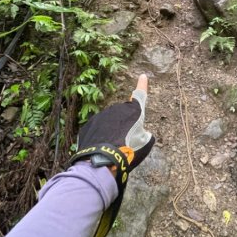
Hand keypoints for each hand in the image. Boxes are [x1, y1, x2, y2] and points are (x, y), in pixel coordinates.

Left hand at [70, 74, 153, 191]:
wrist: (102, 161)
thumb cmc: (128, 152)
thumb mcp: (145, 146)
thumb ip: (146, 136)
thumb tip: (144, 134)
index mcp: (133, 112)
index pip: (140, 96)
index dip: (142, 86)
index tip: (143, 76)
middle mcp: (117, 109)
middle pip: (124, 114)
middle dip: (125, 124)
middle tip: (126, 141)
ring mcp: (102, 115)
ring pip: (109, 121)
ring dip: (112, 130)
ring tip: (113, 147)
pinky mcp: (90, 124)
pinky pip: (97, 128)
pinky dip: (100, 136)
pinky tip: (101, 148)